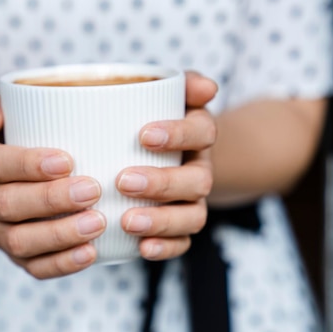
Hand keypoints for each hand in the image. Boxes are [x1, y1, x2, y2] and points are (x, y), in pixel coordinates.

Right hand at [0, 88, 105, 278]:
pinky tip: (89, 253)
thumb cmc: (14, 131)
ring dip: (59, 235)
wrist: (5, 168)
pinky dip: (60, 264)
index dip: (27, 164)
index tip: (67, 160)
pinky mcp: (15, 254)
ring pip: (18, 241)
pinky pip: (33, 267)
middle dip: (50, 200)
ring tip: (97, 223)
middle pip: (7, 205)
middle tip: (91, 190)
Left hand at [116, 71, 217, 259]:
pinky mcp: (181, 228)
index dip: (178, 134)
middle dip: (163, 183)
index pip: (201, 132)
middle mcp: (200, 169)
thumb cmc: (154, 117)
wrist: (168, 153)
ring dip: (162, 220)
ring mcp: (193, 202)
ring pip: (192, 216)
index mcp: (198, 134)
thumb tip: (208, 87)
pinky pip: (182, 242)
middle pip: (197, 180)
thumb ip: (181, 83)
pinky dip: (166, 248)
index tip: (144, 135)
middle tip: (123, 180)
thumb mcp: (166, 95)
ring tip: (127, 221)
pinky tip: (141, 248)